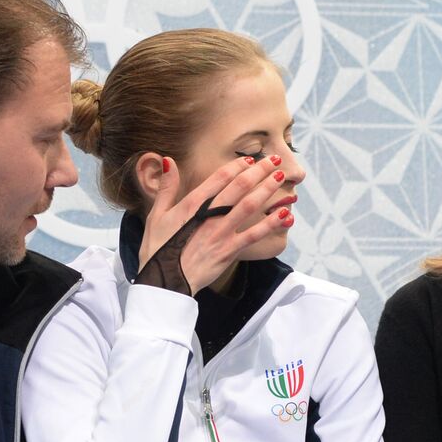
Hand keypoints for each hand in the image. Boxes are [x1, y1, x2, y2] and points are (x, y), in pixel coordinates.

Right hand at [137, 154, 290, 293]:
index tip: (250, 160)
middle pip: (239, 187)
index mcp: (191, 205)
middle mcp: (209, 216)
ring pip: (249, 205)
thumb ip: (166, 188)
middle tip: (273, 159)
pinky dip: (270, 224)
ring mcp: (221, 233)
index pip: (219, 178)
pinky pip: (254, 234)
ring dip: (267, 189)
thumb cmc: (158, 249)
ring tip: (280, 177)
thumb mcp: (157, 215)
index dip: (237, 166)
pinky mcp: (229, 251)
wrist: (165, 281)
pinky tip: (285, 214)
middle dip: (258, 171)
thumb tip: (168, 161)